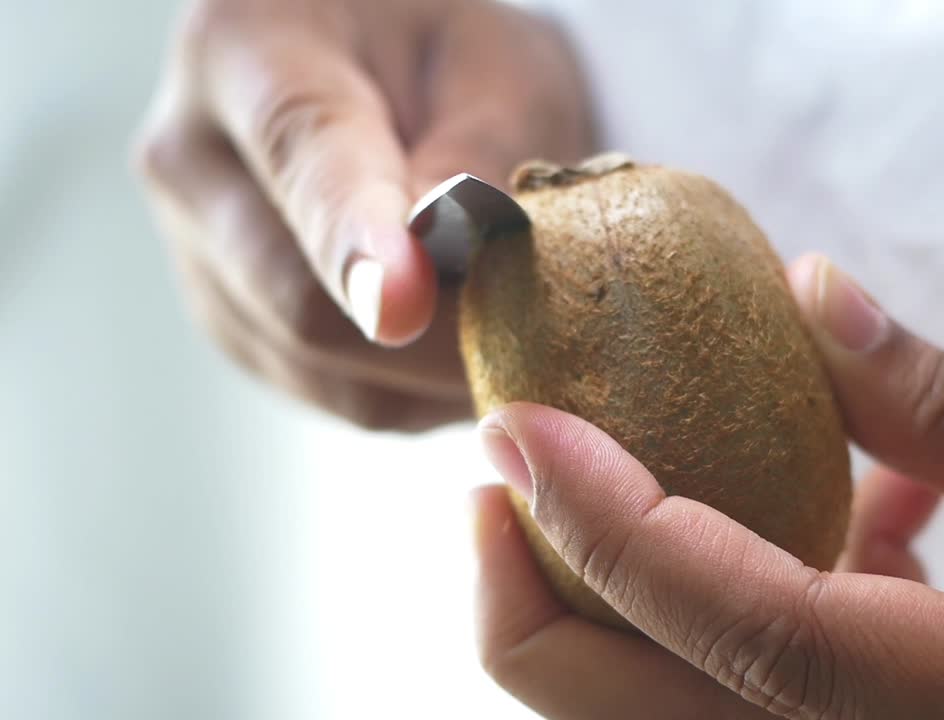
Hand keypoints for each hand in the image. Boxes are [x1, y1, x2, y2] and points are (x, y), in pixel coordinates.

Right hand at [134, 0, 592, 429]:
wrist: (401, 77)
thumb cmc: (457, 57)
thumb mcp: (498, 68)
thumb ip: (477, 155)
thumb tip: (449, 266)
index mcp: (243, 50)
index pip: (303, 162)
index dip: (357, 244)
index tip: (402, 308)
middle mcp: (195, 165)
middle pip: (301, 301)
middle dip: (438, 338)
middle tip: (551, 344)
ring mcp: (204, 260)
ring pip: (327, 369)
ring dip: (439, 374)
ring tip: (523, 330)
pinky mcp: (244, 329)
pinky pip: (344, 394)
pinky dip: (426, 388)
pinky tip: (473, 344)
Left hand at [470, 253, 943, 718]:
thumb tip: (806, 305)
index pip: (774, 640)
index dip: (624, 535)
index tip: (521, 436)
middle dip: (546, 612)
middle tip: (499, 468)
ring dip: (611, 611)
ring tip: (577, 478)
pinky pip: (777, 694)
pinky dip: (731, 605)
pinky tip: (801, 504)